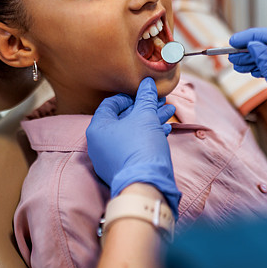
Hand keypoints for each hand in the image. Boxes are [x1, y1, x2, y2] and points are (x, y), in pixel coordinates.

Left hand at [86, 77, 180, 213]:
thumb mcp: (145, 116)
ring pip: (132, 132)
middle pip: (123, 118)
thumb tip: (147, 83)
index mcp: (98, 128)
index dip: (129, 96)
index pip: (110, 104)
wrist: (145, 184)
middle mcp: (100, 143)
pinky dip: (148, 136)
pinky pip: (134, 146)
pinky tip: (165, 130)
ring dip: (150, 120)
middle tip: (160, 101)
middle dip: (144, 108)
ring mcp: (110, 157)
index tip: (144, 93)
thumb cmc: (140, 146)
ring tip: (168, 112)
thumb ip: (145, 97)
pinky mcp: (123, 168)